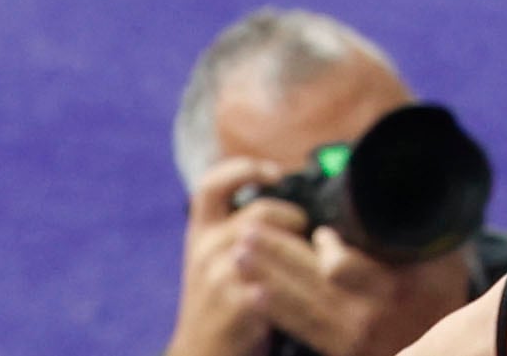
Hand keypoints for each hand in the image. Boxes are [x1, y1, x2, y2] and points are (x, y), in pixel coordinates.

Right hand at [169, 160, 307, 355]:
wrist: (201, 355)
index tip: (275, 173)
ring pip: (273, 242)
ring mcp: (217, 278)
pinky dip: (297, 279)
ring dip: (300, 249)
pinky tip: (303, 286)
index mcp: (200, 234)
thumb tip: (289, 196)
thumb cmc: (221, 303)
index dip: (243, 169)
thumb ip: (241, 228)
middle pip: (260, 211)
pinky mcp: (235, 304)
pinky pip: (278, 278)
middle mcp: (204, 251)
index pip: (211, 185)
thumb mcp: (218, 260)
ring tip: (306, 262)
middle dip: (294, 217)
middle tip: (303, 235)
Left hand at [175, 159, 477, 355]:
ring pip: (296, 304)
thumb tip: (404, 183)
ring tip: (240, 253)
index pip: (342, 266)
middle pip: (308, 282)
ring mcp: (350, 337)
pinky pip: (299, 328)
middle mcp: (367, 315)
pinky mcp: (338, 352)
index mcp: (394, 286)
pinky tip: (256, 291)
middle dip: (276, 254)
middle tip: (248, 229)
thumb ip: (421, 227)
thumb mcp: (446, 257)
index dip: (323, 246)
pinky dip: (275, 308)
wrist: (444, 351)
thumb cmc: (443, 293)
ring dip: (265, 276)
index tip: (316, 228)